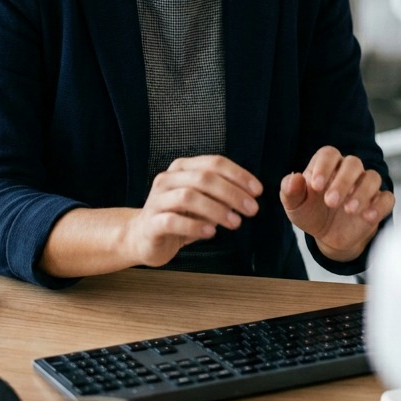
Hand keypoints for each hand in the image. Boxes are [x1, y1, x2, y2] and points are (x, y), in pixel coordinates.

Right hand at [125, 155, 261, 268]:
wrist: (143, 237)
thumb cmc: (177, 217)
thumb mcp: (202, 203)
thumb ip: (221, 196)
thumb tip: (249, 196)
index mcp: (182, 168)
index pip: (214, 162)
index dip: (238, 175)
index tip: (257, 191)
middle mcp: (168, 179)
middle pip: (203, 178)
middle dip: (232, 192)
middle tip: (252, 209)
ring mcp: (157, 200)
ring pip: (188, 196)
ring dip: (217, 209)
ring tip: (235, 223)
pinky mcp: (151, 222)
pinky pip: (173, 220)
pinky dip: (195, 225)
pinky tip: (211, 233)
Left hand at [280, 146, 393, 261]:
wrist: (328, 237)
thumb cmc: (311, 214)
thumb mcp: (295, 206)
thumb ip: (290, 191)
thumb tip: (293, 178)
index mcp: (326, 166)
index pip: (329, 153)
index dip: (323, 166)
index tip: (315, 186)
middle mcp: (348, 172)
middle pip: (353, 163)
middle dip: (343, 181)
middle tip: (330, 202)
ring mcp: (365, 186)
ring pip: (372, 177)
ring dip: (362, 193)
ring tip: (349, 210)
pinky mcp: (379, 203)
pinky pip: (387, 198)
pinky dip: (380, 206)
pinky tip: (367, 217)